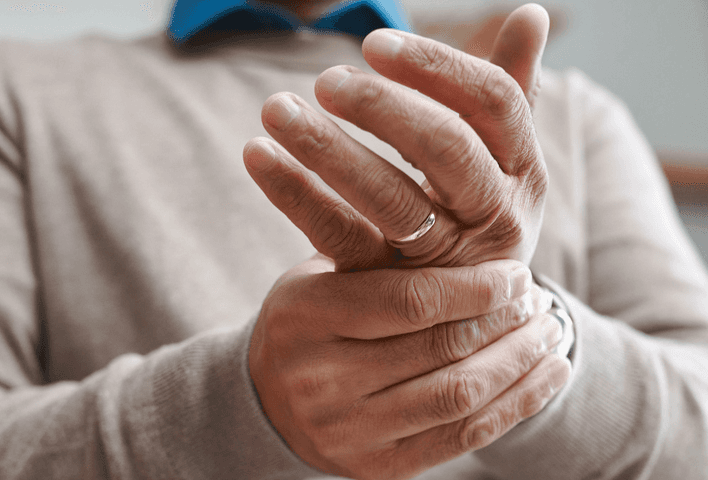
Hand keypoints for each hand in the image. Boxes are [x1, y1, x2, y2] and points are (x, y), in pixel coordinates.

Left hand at [244, 4, 550, 270]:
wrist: (474, 314)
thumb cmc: (480, 213)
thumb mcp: (505, 161)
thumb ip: (512, 90)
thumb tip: (532, 13)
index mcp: (525, 169)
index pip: (494, 102)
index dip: (437, 67)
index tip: (375, 44)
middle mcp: (496, 214)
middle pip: (447, 149)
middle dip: (386, 108)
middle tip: (326, 79)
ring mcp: (445, 259)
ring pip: (392, 200)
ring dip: (330, 150)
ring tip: (276, 109)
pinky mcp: (390, 287)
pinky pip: (341, 236)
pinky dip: (296, 195)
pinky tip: (257, 155)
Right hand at [250, 255, 570, 478]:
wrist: (265, 399)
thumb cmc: (307, 320)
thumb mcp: (320, 275)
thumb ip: (379, 257)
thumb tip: (473, 228)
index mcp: (305, 316)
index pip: (410, 301)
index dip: (476, 287)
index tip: (518, 274)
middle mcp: (321, 379)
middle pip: (441, 350)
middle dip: (506, 322)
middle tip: (539, 301)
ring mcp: (347, 430)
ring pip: (459, 397)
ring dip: (519, 362)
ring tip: (549, 334)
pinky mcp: (374, 468)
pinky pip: (461, 438)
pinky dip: (516, 406)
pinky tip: (547, 376)